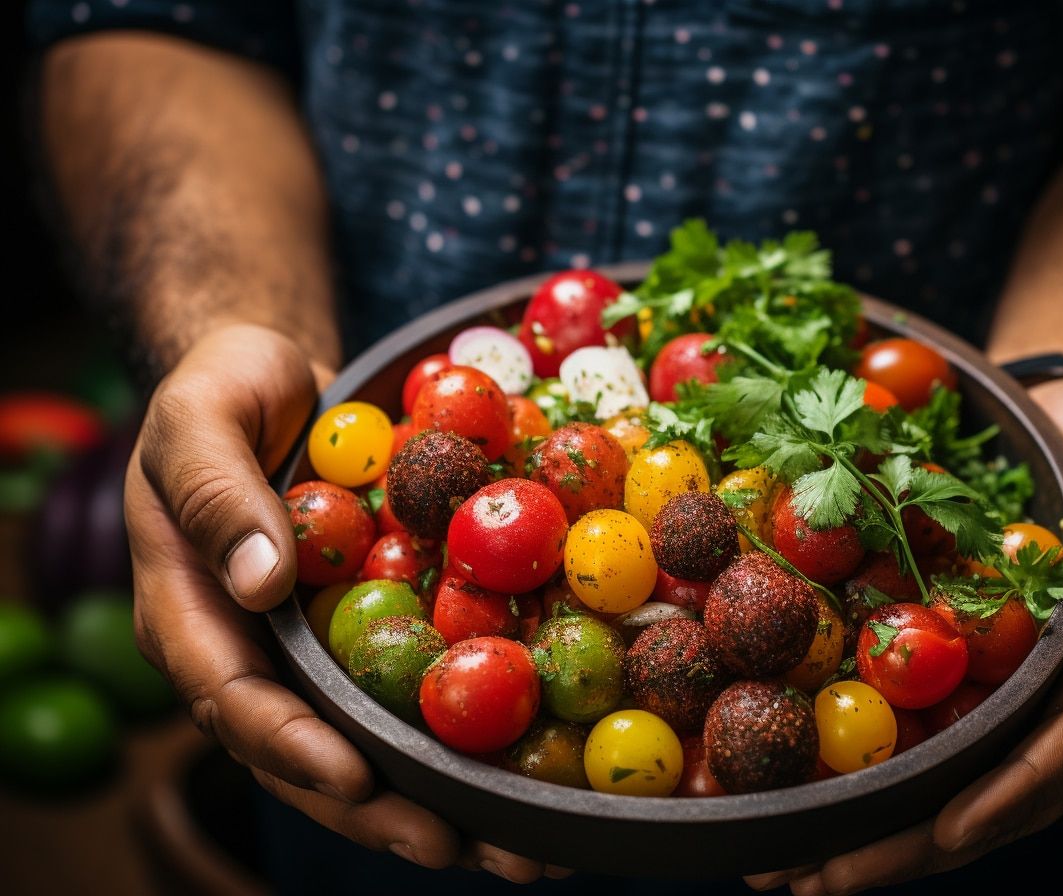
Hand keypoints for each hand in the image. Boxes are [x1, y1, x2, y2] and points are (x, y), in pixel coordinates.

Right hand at [126, 324, 565, 881]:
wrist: (276, 379)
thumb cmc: (222, 390)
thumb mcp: (199, 417)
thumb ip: (215, 492)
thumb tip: (259, 581)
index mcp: (197, 614)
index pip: (237, 699)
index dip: (294, 747)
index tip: (358, 778)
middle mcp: (259, 652)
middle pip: (312, 751)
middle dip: (383, 809)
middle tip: (459, 846)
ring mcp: (318, 648)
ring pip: (372, 740)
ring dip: (440, 796)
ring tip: (517, 844)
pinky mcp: (373, 628)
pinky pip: (418, 687)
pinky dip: (469, 732)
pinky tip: (535, 766)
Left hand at [746, 376, 1062, 893]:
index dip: (1010, 795)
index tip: (949, 828)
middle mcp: (1042, 695)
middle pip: (977, 788)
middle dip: (902, 842)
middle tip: (818, 879)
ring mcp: (983, 679)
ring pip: (923, 768)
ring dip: (853, 820)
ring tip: (774, 862)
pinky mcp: (933, 652)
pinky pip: (886, 709)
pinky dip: (834, 749)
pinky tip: (769, 775)